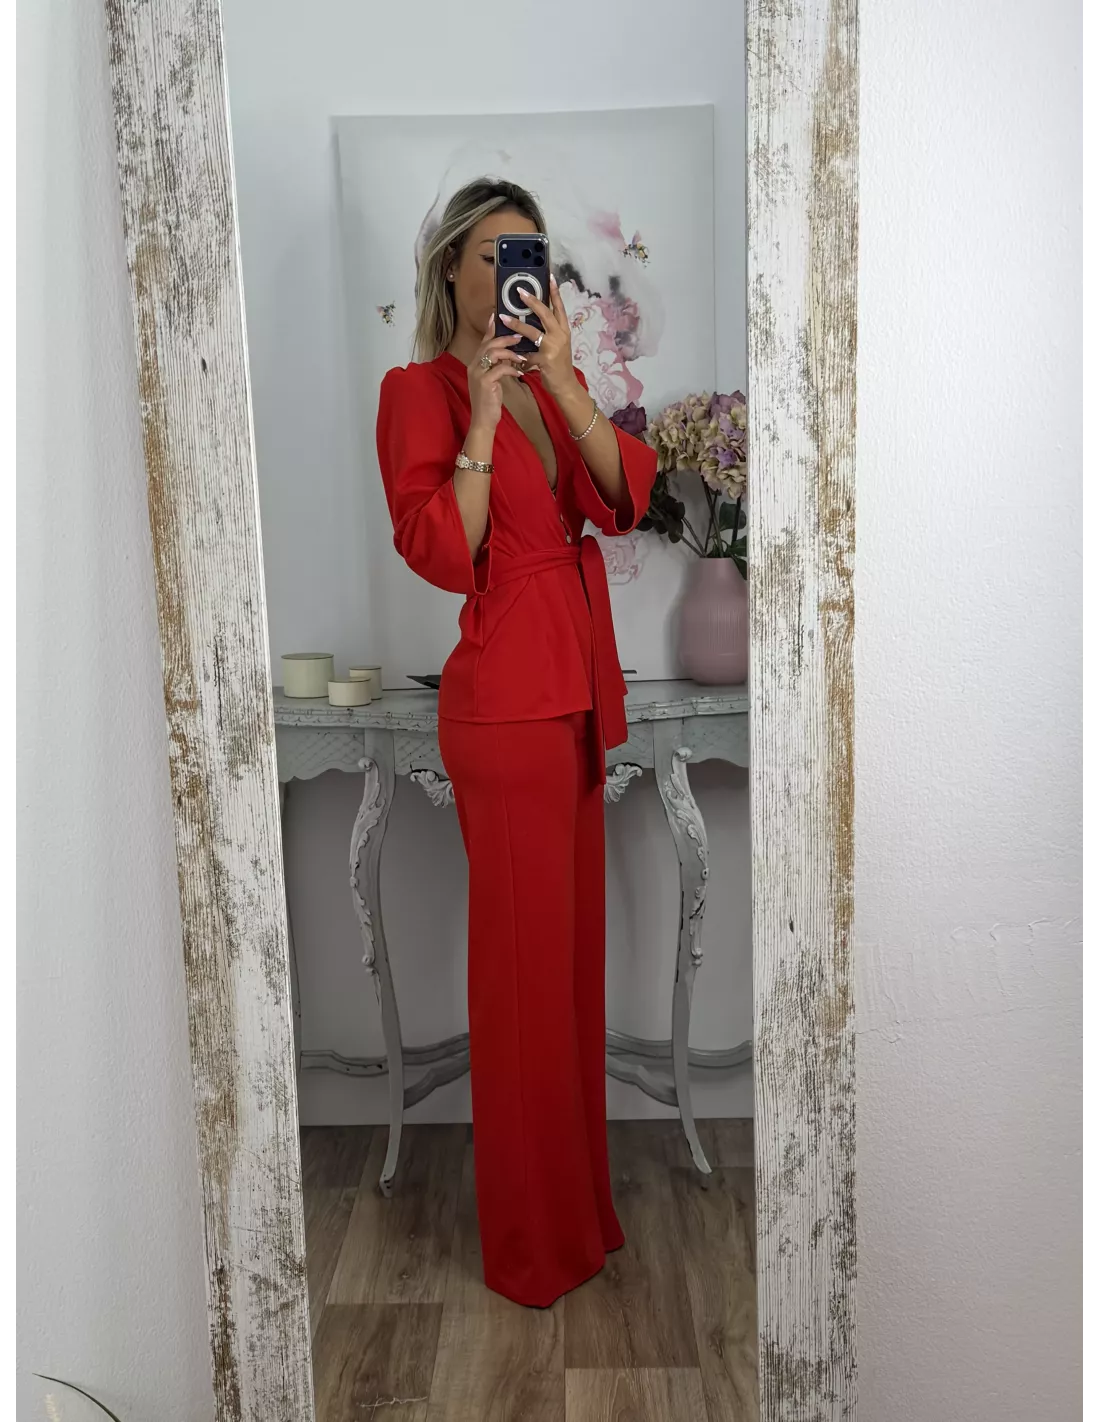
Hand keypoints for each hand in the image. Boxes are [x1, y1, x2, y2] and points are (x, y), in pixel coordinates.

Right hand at [466, 316, 524, 432]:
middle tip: (520, 336)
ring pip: (494, 353)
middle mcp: (474, 366)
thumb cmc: (490, 401)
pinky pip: (500, 369)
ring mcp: (477, 374)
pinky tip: (520, 373)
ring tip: (522, 356)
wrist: (483, 421)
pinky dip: (512, 369)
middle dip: (505, 338)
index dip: (491, 329)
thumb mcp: (493, 381)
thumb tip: (509, 354)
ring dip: (510, 353)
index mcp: (475, 364)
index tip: (499, 316)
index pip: (484, 342)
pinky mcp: (484, 382)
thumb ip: (497, 366)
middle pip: (489, 344)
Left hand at [501, 274, 579, 401]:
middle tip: (519, 291)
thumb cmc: (559, 365)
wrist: (566, 385)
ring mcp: (553, 347)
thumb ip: (547, 332)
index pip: (559, 307)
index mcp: (564, 330)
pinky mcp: (546, 359)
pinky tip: (511, 355)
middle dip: (532, 301)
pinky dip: (518, 354)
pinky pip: (527, 353)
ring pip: (533, 331)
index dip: (554, 292)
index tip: (549, 277)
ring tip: (504, 317)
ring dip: (516, 324)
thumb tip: (531, 320)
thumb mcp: (557, 345)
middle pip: (546, 314)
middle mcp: (560, 335)